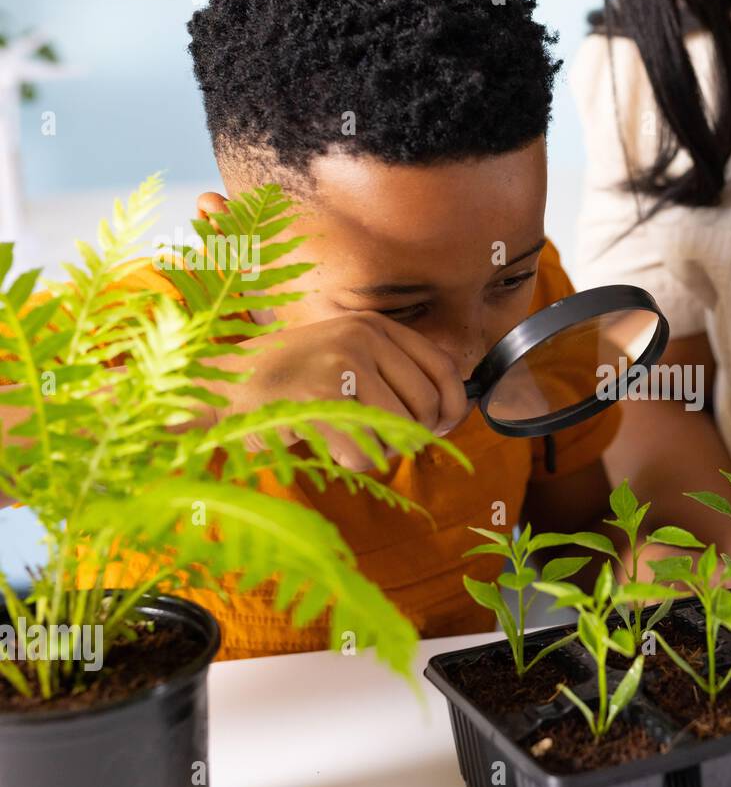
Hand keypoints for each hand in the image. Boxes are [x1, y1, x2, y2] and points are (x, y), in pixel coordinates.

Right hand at [201, 312, 469, 470]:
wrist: (221, 385)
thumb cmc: (292, 381)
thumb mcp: (347, 356)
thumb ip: (394, 373)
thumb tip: (450, 413)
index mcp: (375, 326)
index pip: (444, 368)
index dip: (454, 406)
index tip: (444, 428)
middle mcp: (363, 337)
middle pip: (426, 406)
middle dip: (413, 436)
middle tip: (383, 442)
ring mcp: (340, 363)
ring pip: (399, 432)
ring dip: (379, 450)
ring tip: (346, 438)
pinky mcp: (319, 395)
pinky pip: (364, 450)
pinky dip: (350, 460)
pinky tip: (326, 445)